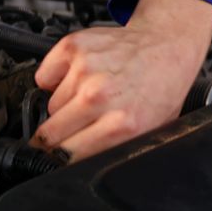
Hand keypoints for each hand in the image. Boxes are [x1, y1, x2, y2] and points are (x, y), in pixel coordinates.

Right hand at [32, 0, 211, 161]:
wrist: (167, 45)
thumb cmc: (162, 86)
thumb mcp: (152, 129)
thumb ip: (119, 149)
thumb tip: (85, 166)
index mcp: (121, 125)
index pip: (68, 155)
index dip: (63, 158)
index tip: (60, 156)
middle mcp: (100, 97)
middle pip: (49, 133)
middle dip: (55, 137)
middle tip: (70, 129)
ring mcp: (85, 70)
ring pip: (50, 105)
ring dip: (64, 104)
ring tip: (88, 95)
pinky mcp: (74, 48)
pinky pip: (44, 77)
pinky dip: (55, 79)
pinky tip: (76, 77)